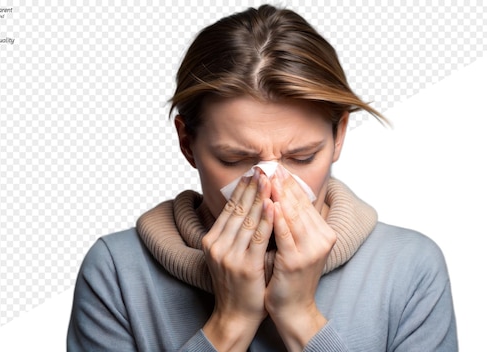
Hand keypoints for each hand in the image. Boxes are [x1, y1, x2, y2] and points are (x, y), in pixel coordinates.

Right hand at [201, 168, 273, 350]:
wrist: (235, 315)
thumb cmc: (238, 284)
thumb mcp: (230, 254)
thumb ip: (236, 233)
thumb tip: (249, 206)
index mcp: (212, 240)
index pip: (229, 208)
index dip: (242, 188)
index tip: (253, 172)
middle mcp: (217, 245)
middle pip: (238, 209)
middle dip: (252, 187)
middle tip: (263, 168)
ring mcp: (229, 255)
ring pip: (248, 219)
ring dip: (260, 197)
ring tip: (270, 179)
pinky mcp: (244, 266)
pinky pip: (258, 238)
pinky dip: (266, 220)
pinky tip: (273, 206)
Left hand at [266, 165, 335, 350]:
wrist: (294, 310)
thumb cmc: (290, 277)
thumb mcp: (296, 246)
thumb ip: (292, 224)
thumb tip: (278, 196)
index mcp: (323, 233)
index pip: (305, 202)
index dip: (290, 184)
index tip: (277, 167)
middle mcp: (321, 239)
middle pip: (300, 205)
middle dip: (283, 184)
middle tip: (270, 164)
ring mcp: (311, 250)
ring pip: (293, 215)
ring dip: (279, 194)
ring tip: (267, 177)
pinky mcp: (297, 261)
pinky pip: (285, 234)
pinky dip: (277, 218)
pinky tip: (269, 204)